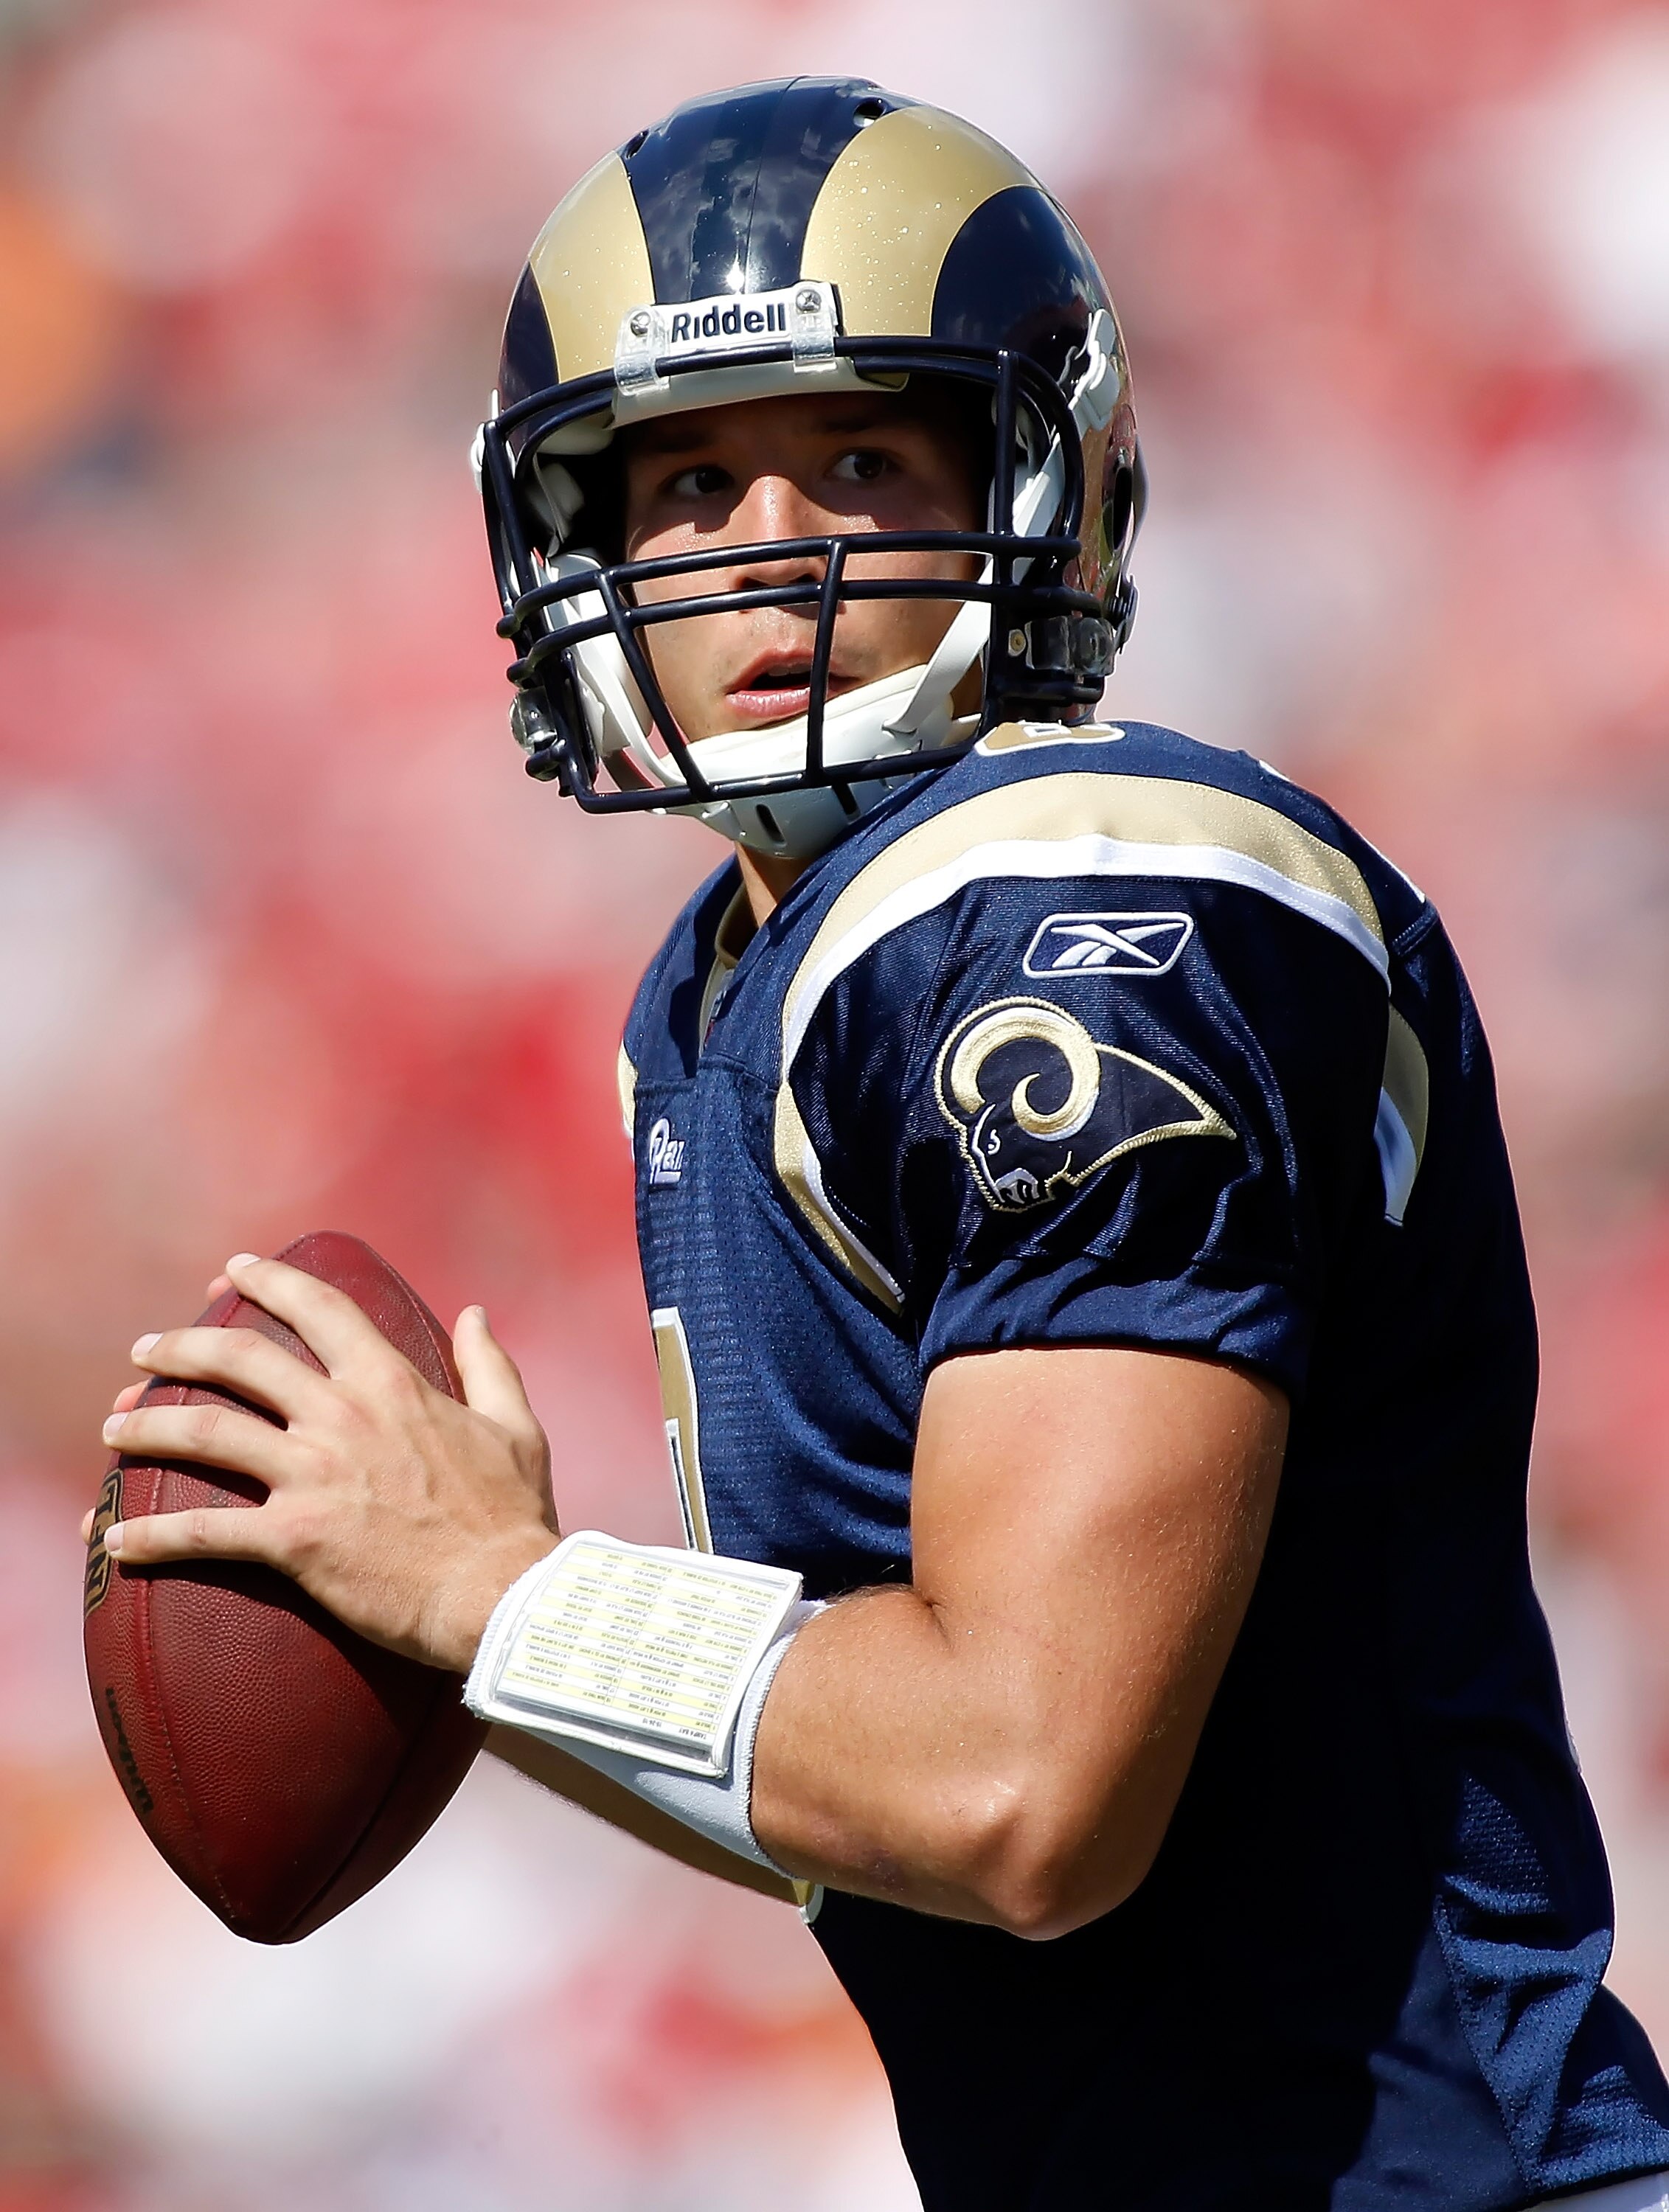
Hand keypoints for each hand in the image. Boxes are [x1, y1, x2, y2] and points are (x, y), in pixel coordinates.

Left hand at [87, 1253, 559, 1672]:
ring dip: (145, 1425)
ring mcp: (312, 1475)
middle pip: (239, 1358)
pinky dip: (148, 1535)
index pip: (319, 1308)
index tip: (232, 1269)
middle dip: (180, 1346)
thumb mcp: (515, 1426)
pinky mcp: (292, 1539)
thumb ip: (489, 1364)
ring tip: (112, 1427)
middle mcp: (341, 1415)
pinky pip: (201, 1532)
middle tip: (145, 1351)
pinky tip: (110, 1537)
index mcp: (390, 1382)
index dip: (270, 1280)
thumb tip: (474, 1314)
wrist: (502, 1594)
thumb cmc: (511, 1516)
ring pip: (205, 1431)